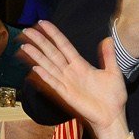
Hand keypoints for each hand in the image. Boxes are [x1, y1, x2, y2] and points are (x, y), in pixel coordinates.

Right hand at [21, 22, 128, 136]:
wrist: (113, 115)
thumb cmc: (113, 95)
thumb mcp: (113, 72)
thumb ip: (108, 56)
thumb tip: (109, 39)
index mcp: (81, 65)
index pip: (64, 46)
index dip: (54, 34)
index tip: (43, 23)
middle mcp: (71, 72)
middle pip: (52, 53)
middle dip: (40, 42)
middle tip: (26, 31)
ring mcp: (67, 83)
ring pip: (49, 66)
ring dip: (37, 56)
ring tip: (25, 46)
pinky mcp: (67, 95)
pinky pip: (54, 83)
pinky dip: (45, 76)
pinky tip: (36, 68)